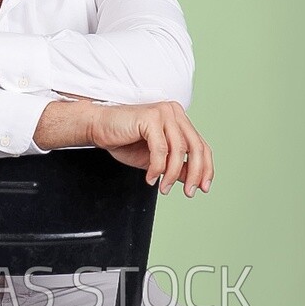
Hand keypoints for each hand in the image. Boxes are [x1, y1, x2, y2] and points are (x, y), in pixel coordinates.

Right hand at [89, 101, 213, 195]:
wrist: (98, 128)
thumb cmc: (124, 140)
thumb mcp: (155, 160)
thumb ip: (175, 166)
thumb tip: (192, 179)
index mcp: (179, 120)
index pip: (201, 145)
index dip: (206, 168)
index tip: (203, 187)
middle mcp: (174, 113)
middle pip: (196, 147)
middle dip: (195, 174)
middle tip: (189, 192)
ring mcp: (164, 113)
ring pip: (178, 150)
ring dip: (172, 174)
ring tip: (163, 188)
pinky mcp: (151, 117)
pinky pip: (160, 150)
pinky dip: (157, 168)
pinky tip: (150, 177)